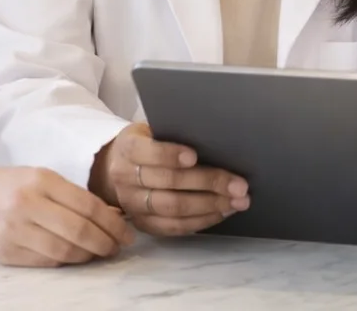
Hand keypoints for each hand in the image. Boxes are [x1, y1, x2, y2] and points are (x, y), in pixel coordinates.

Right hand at [0, 160, 133, 266]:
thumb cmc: (6, 186)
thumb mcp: (39, 178)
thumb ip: (72, 195)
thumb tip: (111, 215)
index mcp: (40, 180)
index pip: (88, 206)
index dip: (112, 223)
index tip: (126, 232)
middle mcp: (27, 205)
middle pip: (79, 230)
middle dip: (106, 242)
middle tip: (118, 246)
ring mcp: (15, 231)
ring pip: (64, 250)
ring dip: (89, 255)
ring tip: (100, 252)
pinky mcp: (7, 254)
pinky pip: (47, 261)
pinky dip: (67, 261)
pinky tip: (76, 256)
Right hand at [91, 123, 248, 236]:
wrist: (118, 167)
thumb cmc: (149, 143)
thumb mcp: (153, 129)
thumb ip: (175, 133)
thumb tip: (217, 137)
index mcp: (128, 148)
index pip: (147, 152)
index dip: (170, 154)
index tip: (195, 156)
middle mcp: (125, 178)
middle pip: (168, 183)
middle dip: (207, 183)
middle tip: (239, 185)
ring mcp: (133, 204)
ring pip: (173, 208)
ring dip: (210, 206)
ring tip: (237, 201)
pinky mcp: (143, 224)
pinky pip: (173, 227)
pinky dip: (201, 221)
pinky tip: (222, 212)